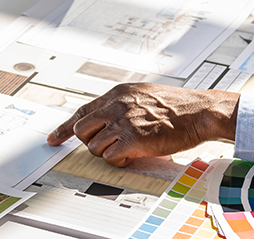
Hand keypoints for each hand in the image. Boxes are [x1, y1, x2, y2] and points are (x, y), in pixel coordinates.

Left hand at [46, 83, 237, 167]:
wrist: (199, 112)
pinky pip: (110, 157)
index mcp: (118, 93)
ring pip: (94, 146)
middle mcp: (117, 105)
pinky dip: (119, 160)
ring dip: (108, 152)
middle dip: (91, 141)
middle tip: (108, 145)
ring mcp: (123, 122)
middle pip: (82, 129)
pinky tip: (133, 154)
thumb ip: (122, 104)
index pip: (82, 110)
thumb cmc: (178, 106)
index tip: (54, 138)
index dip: (65, 127)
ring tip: (128, 148)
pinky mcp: (133, 140)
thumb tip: (106, 118)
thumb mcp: (144, 94)